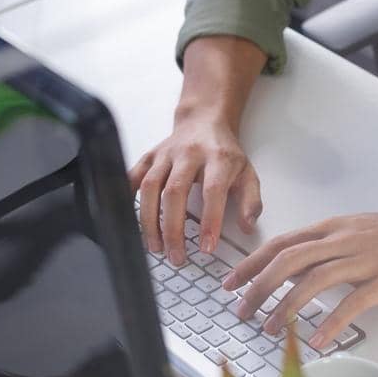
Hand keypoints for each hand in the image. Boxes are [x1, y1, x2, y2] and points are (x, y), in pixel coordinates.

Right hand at [129, 110, 262, 267]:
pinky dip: (127, 197)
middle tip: (176, 256)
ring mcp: (166, 154)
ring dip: (150, 220)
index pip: (212, 191)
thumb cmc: (224, 152)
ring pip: (151, 186)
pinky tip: (129, 220)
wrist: (203, 120)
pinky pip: (133, 176)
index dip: (209, 220)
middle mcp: (189, 154)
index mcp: (217, 158)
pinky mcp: (149, 156)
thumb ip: (251, 201)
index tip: (206, 247)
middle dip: (173, 228)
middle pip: (175, 192)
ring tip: (156, 246)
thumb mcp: (247, 173)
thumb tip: (247, 227)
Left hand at [224, 209, 377, 350]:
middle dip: (259, 286)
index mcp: (332, 228)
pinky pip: (353, 302)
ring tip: (268, 328)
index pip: (282, 243)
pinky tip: (317, 339)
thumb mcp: (353, 230)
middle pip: (290, 260)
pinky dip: (331, 321)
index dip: (252, 262)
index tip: (231, 282)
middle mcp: (343, 240)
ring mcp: (364, 259)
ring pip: (315, 279)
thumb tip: (289, 265)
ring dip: (286, 305)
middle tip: (241, 310)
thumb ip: (322, 245)